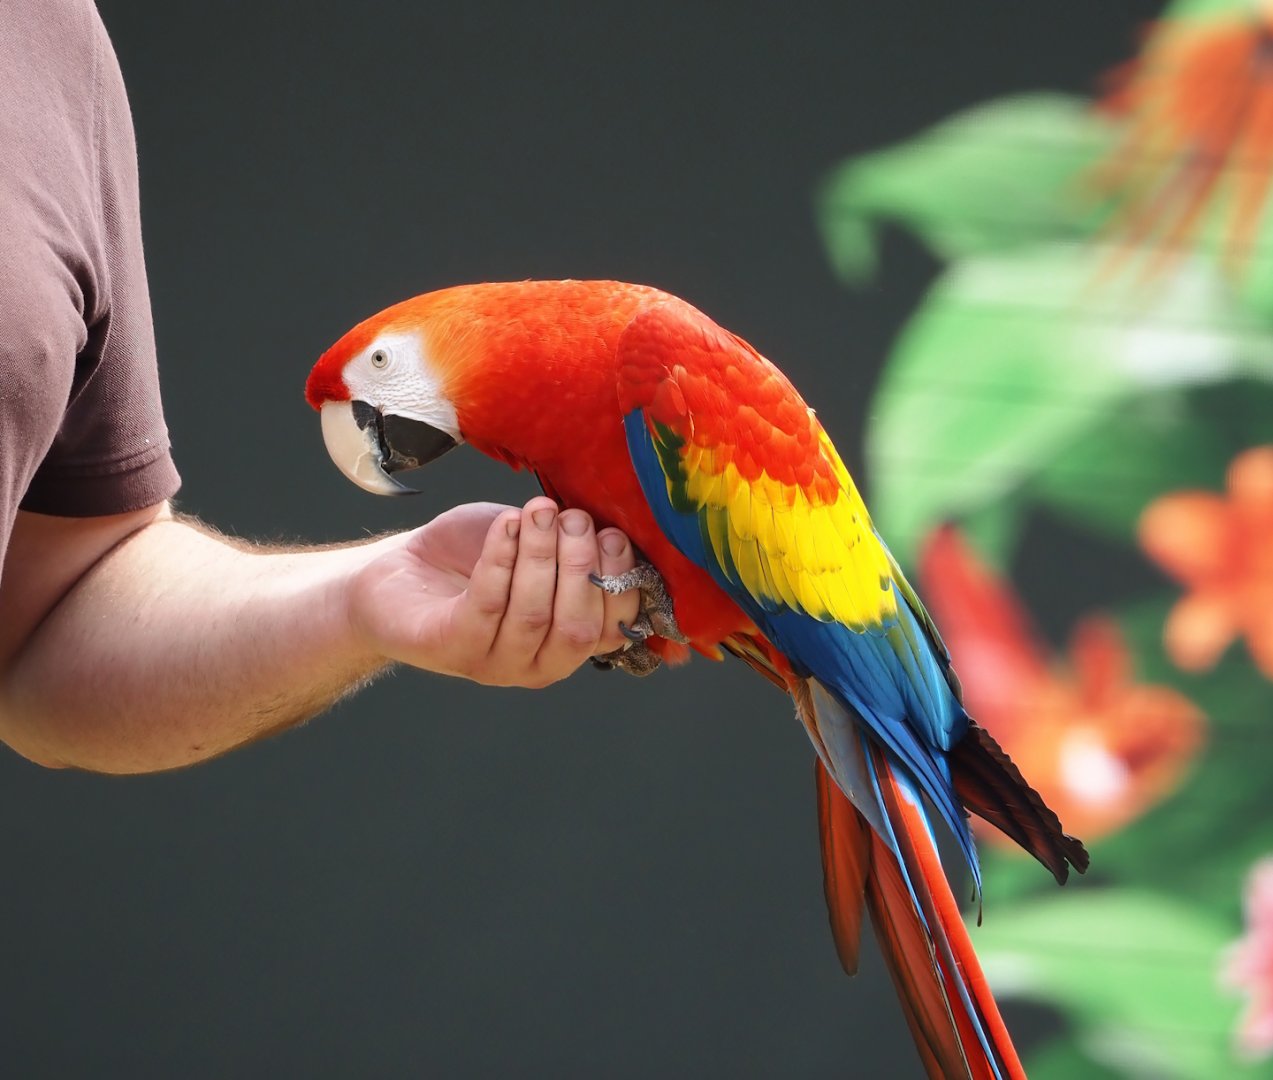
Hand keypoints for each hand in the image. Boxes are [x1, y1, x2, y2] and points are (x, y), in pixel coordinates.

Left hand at [346, 496, 640, 686]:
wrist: (401, 574)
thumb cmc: (475, 559)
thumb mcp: (536, 548)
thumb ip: (575, 545)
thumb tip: (617, 520)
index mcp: (568, 643)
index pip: (612, 628)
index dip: (619, 581)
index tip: (612, 532)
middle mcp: (537, 664)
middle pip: (577, 627)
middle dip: (581, 565)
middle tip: (573, 517)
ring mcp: (493, 663)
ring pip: (533, 615)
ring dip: (540, 556)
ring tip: (537, 511)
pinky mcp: (449, 647)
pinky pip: (485, 605)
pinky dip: (500, 560)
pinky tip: (505, 525)